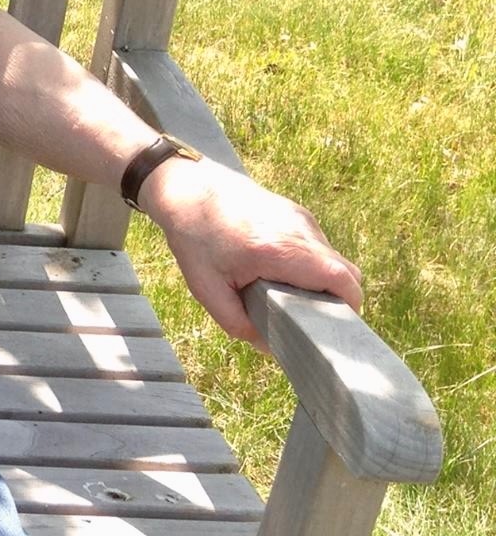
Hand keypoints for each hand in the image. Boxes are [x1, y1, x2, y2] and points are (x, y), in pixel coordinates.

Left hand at [140, 155, 363, 345]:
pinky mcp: (298, 212)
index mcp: (280, 250)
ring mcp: (302, 218)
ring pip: (333, 259)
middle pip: (346, 272)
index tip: (332, 328)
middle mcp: (299, 231)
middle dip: (335, 300)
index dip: (347, 308)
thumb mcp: (206, 288)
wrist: (187, 187)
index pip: (342, 281)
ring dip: (321, 281)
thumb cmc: (193, 237)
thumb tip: (270, 347)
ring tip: (288, 294)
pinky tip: (280, 272)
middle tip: (308, 318)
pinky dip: (309, 264)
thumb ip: (238, 323)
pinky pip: (318, 246)